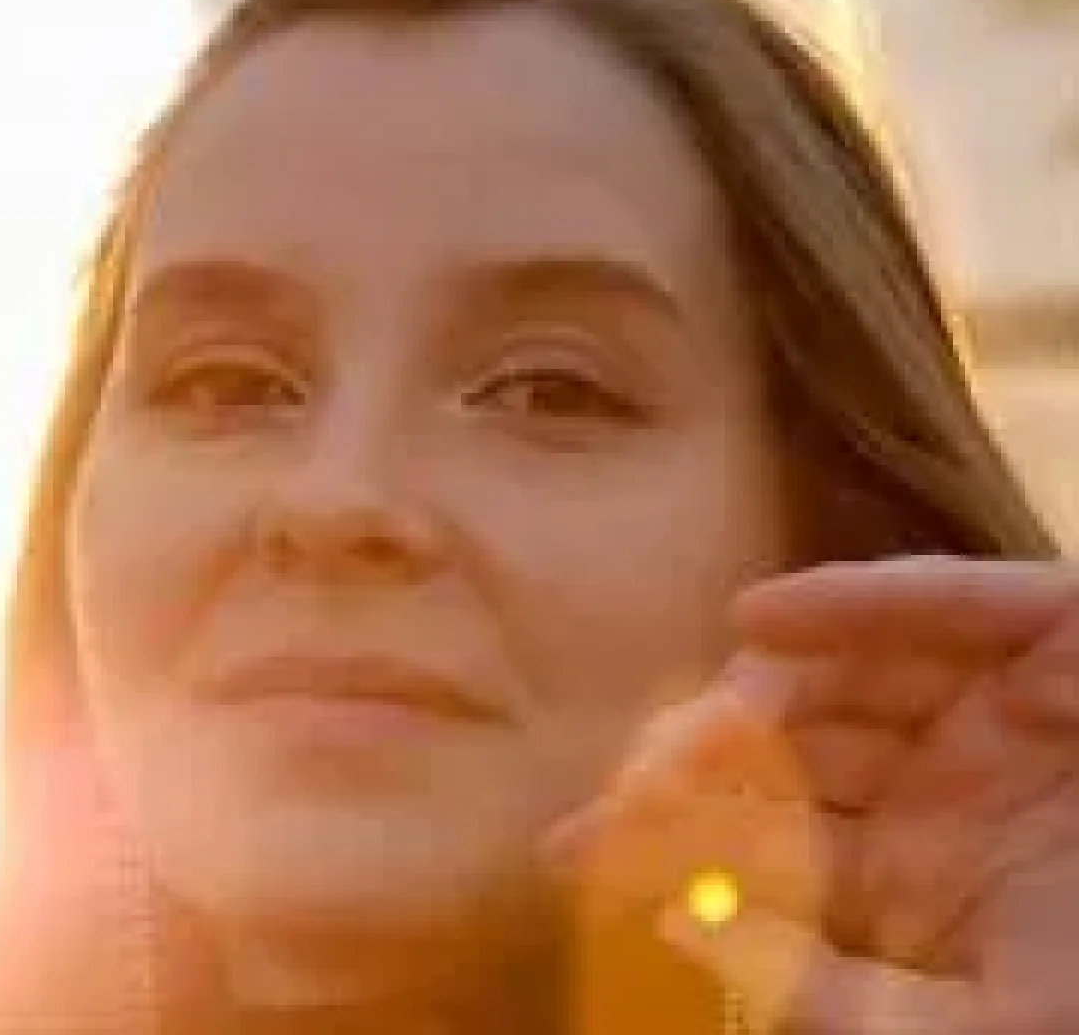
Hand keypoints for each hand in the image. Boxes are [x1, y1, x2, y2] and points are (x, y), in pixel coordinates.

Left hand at [543, 556, 1078, 1032]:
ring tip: (695, 728)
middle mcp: (924, 777)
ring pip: (835, 683)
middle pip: (777, 758)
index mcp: (906, 872)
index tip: (567, 853)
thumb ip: (856, 1006)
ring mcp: (976, 701)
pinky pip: (931, 604)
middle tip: (612, 788)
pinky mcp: (1038, 630)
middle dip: (693, 771)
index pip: (761, 851)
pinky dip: (852, 605)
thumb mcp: (1002, 1020)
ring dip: (758, 701)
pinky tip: (762, 617)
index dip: (664, 849)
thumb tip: (700, 952)